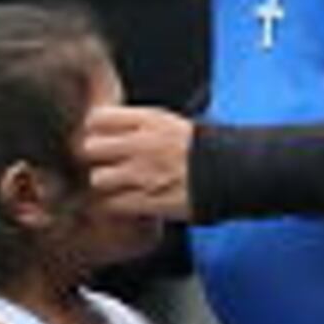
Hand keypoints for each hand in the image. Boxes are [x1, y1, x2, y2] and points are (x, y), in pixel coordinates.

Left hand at [75, 103, 194, 219]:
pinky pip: (113, 204)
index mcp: (149, 121)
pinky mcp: (148, 200)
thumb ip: (139, 125)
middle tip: (104, 163)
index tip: (99, 137)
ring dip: (104, 184)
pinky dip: (115, 205)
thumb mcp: (170, 124)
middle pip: (91, 147)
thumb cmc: (203, 149)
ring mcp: (144, 174)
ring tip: (116, 186)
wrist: (233, 173)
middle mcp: (142, 144)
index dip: (94, 130)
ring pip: (98, 178)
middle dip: (95, 157)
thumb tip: (108, 128)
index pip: (98, 118)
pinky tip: (125, 201)